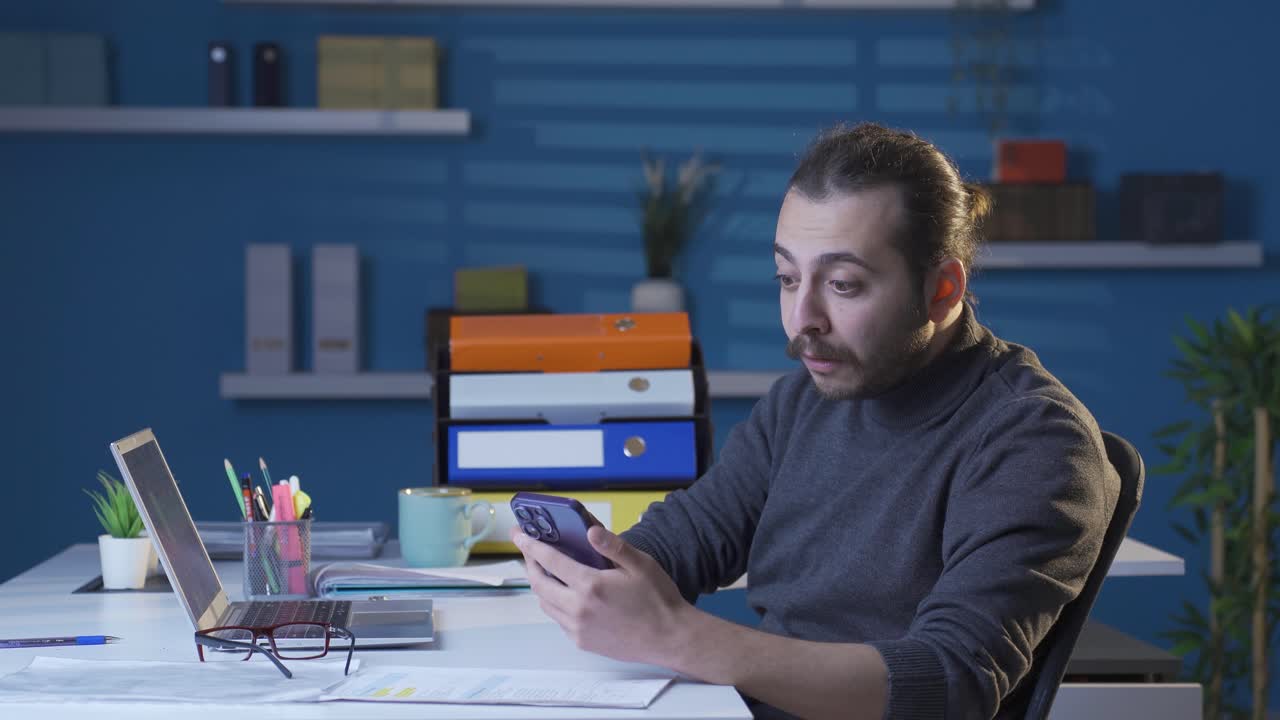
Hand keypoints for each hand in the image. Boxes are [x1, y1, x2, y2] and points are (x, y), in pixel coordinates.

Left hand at [511, 525, 691, 665]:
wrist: (670, 639)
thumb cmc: (658, 599)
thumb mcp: (641, 564)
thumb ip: (613, 546)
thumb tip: (589, 530)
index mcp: (591, 585)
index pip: (550, 561)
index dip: (531, 545)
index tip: (518, 534)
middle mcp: (578, 609)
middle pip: (539, 584)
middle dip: (530, 564)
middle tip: (528, 550)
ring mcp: (578, 628)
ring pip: (545, 603)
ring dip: (541, 585)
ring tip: (545, 570)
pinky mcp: (582, 642)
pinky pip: (558, 619)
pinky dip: (555, 603)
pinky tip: (566, 594)